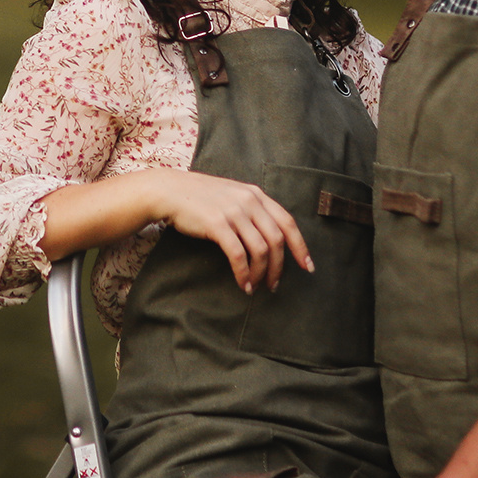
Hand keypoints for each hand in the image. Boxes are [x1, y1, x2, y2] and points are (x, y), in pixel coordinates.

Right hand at [150, 170, 311, 293]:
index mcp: (256, 195)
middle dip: (279, 267)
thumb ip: (253, 210)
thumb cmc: (201, 198)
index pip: (288, 222)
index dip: (300, 246)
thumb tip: (271, 237)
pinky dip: (243, 272)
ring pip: (260, 250)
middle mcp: (249, 201)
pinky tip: (242, 283)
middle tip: (274, 285)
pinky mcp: (217, 224)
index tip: (307, 266)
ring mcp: (234, 212)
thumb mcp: (233, 196)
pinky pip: (238, 254)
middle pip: (276, 240)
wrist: (171, 191)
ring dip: (261, 273)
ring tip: (256, 286)